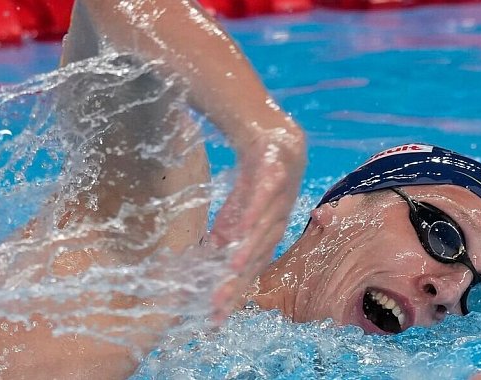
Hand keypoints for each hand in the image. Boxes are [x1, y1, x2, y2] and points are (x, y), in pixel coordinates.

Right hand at [208, 124, 306, 321]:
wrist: (276, 142)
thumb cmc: (255, 186)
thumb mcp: (234, 217)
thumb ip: (223, 241)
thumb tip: (204, 266)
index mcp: (263, 240)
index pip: (246, 274)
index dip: (231, 297)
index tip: (213, 320)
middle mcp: (273, 228)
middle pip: (254, 260)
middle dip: (237, 283)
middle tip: (218, 304)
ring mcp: (276, 204)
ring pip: (261, 232)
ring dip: (248, 250)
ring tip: (233, 269)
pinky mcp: (273, 179)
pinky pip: (263, 199)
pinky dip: (255, 213)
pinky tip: (243, 227)